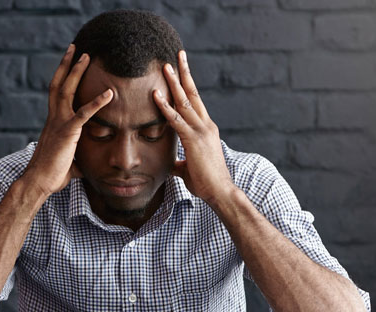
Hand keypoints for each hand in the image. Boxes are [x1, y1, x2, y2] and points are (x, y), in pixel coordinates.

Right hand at [23, 44, 112, 196]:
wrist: (39, 182)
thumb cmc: (51, 175)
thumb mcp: (67, 164)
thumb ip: (75, 160)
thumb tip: (80, 167)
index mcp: (53, 123)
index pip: (57, 94)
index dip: (63, 77)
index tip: (68, 64)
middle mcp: (53, 118)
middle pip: (59, 84)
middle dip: (67, 65)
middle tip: (75, 48)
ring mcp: (59, 123)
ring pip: (67, 90)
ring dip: (76, 71)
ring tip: (86, 56)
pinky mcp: (68, 132)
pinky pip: (84, 113)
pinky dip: (97, 103)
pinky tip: (110, 94)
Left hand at [153, 50, 234, 205]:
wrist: (220, 192)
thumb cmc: (207, 183)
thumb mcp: (190, 169)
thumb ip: (181, 162)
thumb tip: (174, 164)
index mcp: (207, 129)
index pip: (195, 102)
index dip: (187, 86)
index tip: (181, 71)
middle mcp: (206, 125)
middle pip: (193, 93)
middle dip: (184, 74)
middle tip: (177, 55)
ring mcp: (201, 130)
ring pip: (185, 100)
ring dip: (174, 82)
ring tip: (165, 66)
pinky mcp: (193, 140)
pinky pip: (176, 119)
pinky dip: (164, 105)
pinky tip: (155, 94)